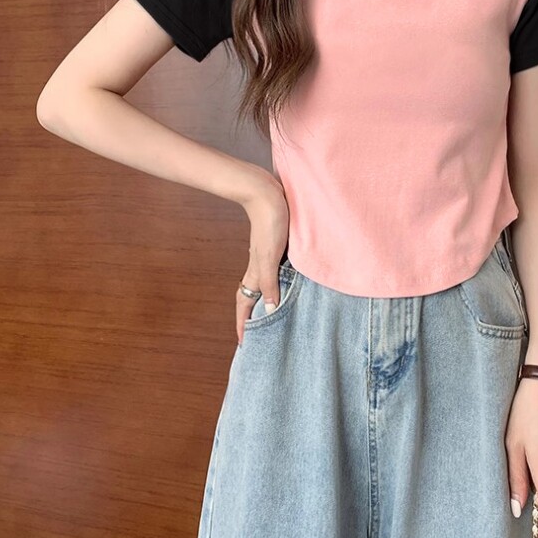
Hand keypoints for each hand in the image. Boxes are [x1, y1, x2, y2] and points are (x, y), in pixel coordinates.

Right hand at [236, 172, 289, 344]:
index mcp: (255, 273)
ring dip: (270, 301)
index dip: (244, 325)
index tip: (244, 345)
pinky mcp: (279, 246)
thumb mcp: (269, 257)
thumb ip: (269, 283)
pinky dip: (282, 284)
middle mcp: (260, 268)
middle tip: (262, 336)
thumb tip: (269, 310)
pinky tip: (293, 285)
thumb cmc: (268, 222)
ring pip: (267, 286)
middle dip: (255, 318)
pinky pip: (279, 273)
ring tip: (278, 317)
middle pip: (255, 298)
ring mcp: (269, 257)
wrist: (266, 192)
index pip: (246, 305)